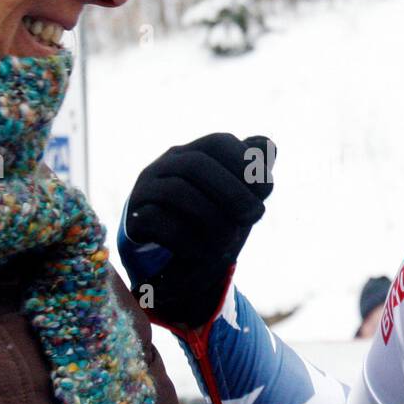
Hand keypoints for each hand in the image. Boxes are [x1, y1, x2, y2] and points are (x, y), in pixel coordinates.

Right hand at [119, 133, 275, 327]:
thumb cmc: (208, 222)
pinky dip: (185, 239)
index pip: (218, 142)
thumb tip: (268, 146)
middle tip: (255, 216)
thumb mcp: (237, 200)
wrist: (172, 261)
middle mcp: (167, 166)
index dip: (246, 162)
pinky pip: (156, 221)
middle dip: (232, 191)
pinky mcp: (134, 220)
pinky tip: (202, 252)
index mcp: (195, 153)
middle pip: (196, 164)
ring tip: (230, 239)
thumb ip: (253, 173)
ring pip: (176, 191)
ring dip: (212, 217)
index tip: (266, 190)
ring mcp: (147, 191)